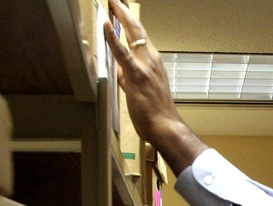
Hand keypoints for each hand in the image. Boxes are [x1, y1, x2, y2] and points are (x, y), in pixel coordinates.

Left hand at [102, 0, 207, 174]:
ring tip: (113, 3)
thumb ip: (129, 78)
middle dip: (125, 12)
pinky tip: (107, 25)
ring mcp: (146, 66)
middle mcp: (152, 60)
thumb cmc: (156, 114)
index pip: (141, 36)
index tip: (121, 9)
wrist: (165, 126)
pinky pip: (123, 52)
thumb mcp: (140, 92)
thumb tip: (120, 71)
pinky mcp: (137, 74)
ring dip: (122, 17)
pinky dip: (113, 37)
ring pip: (134, 35)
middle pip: (138, 29)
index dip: (130, 21)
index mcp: (154, 63)